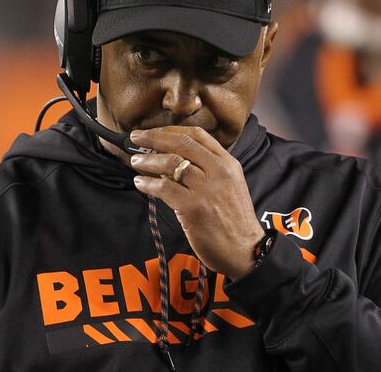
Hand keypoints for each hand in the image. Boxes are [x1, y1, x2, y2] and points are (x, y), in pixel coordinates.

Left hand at [129, 126, 264, 279]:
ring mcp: (206, 189)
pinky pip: (164, 187)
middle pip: (181, 143)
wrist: (245, 250)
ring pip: (170, 163)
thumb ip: (209, 169)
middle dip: (154, 137)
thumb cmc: (234, 221)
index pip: (198, 135)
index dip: (171, 130)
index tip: (153, 131)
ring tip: (136, 163)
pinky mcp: (193, 207)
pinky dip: (148, 183)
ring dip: (148, 160)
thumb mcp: (230, 185)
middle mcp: (218, 171)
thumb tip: (174, 159)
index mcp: (228, 163)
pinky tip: (141, 183)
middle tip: (136, 138)